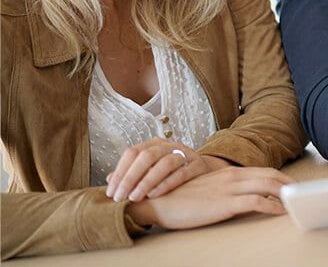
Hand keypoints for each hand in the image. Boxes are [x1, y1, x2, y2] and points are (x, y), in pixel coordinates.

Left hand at [106, 138, 231, 201]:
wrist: (205, 173)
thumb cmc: (173, 174)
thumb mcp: (151, 170)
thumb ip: (132, 173)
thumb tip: (109, 180)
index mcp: (155, 144)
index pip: (132, 152)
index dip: (119, 172)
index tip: (111, 192)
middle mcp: (169, 146)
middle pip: (146, 156)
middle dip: (129, 178)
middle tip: (120, 197)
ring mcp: (185, 154)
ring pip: (164, 163)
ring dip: (146, 181)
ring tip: (135, 197)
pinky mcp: (198, 166)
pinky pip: (181, 173)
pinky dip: (166, 184)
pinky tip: (154, 195)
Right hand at [126, 166, 290, 229]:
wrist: (156, 200)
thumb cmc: (179, 197)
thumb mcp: (206, 189)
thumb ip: (224, 189)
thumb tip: (240, 196)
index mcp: (227, 172)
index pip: (262, 170)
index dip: (280, 177)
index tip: (292, 186)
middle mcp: (231, 176)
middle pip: (270, 175)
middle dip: (289, 183)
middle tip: (301, 193)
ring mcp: (229, 188)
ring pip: (268, 185)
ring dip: (286, 194)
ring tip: (297, 201)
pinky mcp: (224, 203)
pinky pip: (257, 202)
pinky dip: (273, 206)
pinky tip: (281, 212)